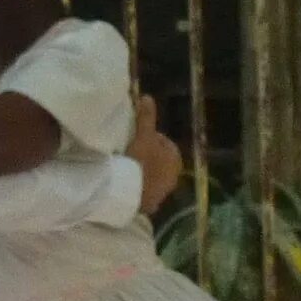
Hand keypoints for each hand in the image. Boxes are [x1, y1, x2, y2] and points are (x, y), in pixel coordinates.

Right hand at [128, 94, 183, 212]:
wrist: (132, 194)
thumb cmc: (141, 162)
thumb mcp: (143, 136)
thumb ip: (146, 117)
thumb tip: (147, 96)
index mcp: (175, 158)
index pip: (163, 143)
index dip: (149, 139)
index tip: (134, 139)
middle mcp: (174, 175)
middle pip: (158, 160)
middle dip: (147, 156)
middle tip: (129, 153)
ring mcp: (163, 192)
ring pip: (152, 177)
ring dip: (142, 173)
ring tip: (126, 169)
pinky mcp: (151, 204)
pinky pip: (144, 192)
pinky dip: (138, 188)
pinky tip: (126, 185)